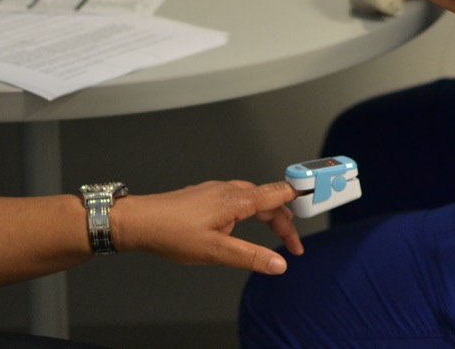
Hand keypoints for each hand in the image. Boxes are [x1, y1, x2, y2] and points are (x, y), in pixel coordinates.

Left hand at [111, 180, 302, 274]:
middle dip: (283, 220)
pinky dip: (250, 211)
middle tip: (292, 245)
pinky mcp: (204, 196)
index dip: (297, 200)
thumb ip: (250, 257)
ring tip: (274, 234)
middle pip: (267, 199)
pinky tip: (241, 225)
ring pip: (251, 198)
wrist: (139, 222)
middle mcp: (228, 190)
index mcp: (236, 200)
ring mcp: (215, 191)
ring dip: (266, 215)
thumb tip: (279, 264)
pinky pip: (236, 199)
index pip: (276, 195)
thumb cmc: (172, 233)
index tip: (315, 201)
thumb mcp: (216, 251)